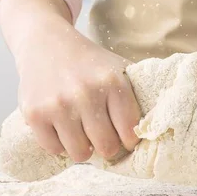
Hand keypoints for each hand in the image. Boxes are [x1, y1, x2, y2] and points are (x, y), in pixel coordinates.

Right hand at [15, 16, 140, 161]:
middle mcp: (86, 93)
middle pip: (107, 147)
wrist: (45, 42)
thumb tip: (162, 127)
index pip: (130, 132)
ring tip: (83, 134)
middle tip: (103, 138)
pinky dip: (59, 144)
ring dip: (83, 148)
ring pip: (80, 154)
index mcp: (113, 82)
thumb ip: (139, 93)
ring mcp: (58, 104)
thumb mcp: (118, 69)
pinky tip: (62, 128)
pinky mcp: (34, 113)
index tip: (125, 138)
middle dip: (107, 147)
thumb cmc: (89, 63)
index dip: (129, 140)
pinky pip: (54, 149)